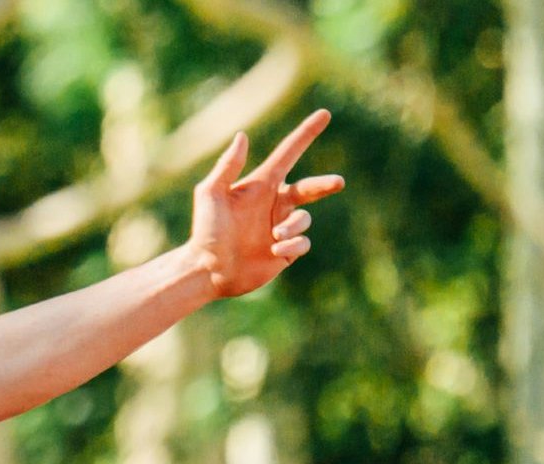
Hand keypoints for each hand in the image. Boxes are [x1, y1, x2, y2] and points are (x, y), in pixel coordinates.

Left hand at [187, 109, 345, 298]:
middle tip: (338, 182)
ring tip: (274, 235)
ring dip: (294, 225)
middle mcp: (274, 203)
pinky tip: (276, 251)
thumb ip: (227, 167)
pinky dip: (293, 244)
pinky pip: (302, 243)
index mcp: (261, 185)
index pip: (288, 154)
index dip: (306, 134)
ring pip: (305, 219)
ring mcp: (281, 227)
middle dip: (325, 184)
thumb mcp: (211, 195)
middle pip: (309, 188)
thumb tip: (242, 136)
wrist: (206, 269)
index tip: (324, 114)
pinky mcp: (285, 251)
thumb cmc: (205, 231)